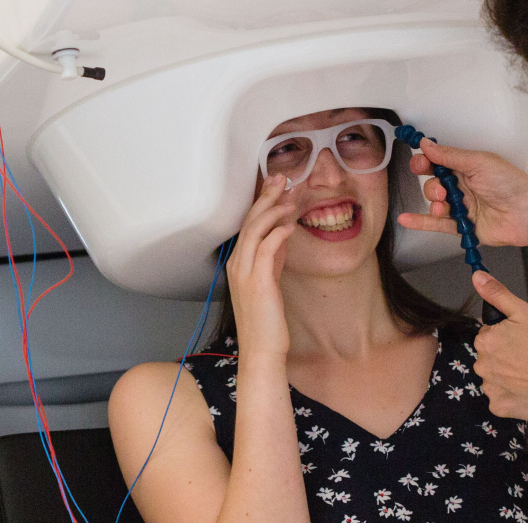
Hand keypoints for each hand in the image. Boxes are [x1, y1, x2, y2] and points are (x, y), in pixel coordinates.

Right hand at [226, 176, 298, 353]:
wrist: (262, 350)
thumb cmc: (267, 318)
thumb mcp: (271, 279)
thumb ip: (274, 256)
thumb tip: (283, 232)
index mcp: (238, 262)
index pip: (248, 223)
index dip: (261, 201)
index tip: (276, 184)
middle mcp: (237, 263)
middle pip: (249, 220)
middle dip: (266, 196)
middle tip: (281, 178)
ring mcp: (245, 272)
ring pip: (255, 230)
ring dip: (274, 210)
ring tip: (290, 197)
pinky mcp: (258, 282)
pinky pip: (267, 249)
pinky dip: (278, 233)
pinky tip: (290, 225)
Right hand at [395, 140, 527, 247]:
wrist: (527, 212)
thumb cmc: (509, 183)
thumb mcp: (478, 162)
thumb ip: (449, 156)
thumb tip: (425, 144)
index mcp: (466, 167)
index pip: (437, 163)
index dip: (425, 163)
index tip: (420, 164)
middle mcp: (462, 186)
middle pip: (433, 184)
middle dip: (432, 186)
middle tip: (442, 190)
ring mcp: (461, 207)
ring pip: (435, 204)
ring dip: (433, 203)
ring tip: (443, 207)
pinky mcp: (462, 226)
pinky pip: (437, 225)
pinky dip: (420, 222)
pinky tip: (405, 219)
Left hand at [467, 271, 527, 420]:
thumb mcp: (524, 311)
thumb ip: (497, 294)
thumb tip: (477, 276)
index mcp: (485, 341)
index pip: (489, 338)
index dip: (508, 338)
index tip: (524, 342)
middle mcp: (482, 366)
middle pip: (490, 359)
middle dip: (506, 358)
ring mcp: (490, 389)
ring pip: (495, 380)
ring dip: (508, 378)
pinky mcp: (500, 407)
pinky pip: (501, 400)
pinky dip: (512, 397)